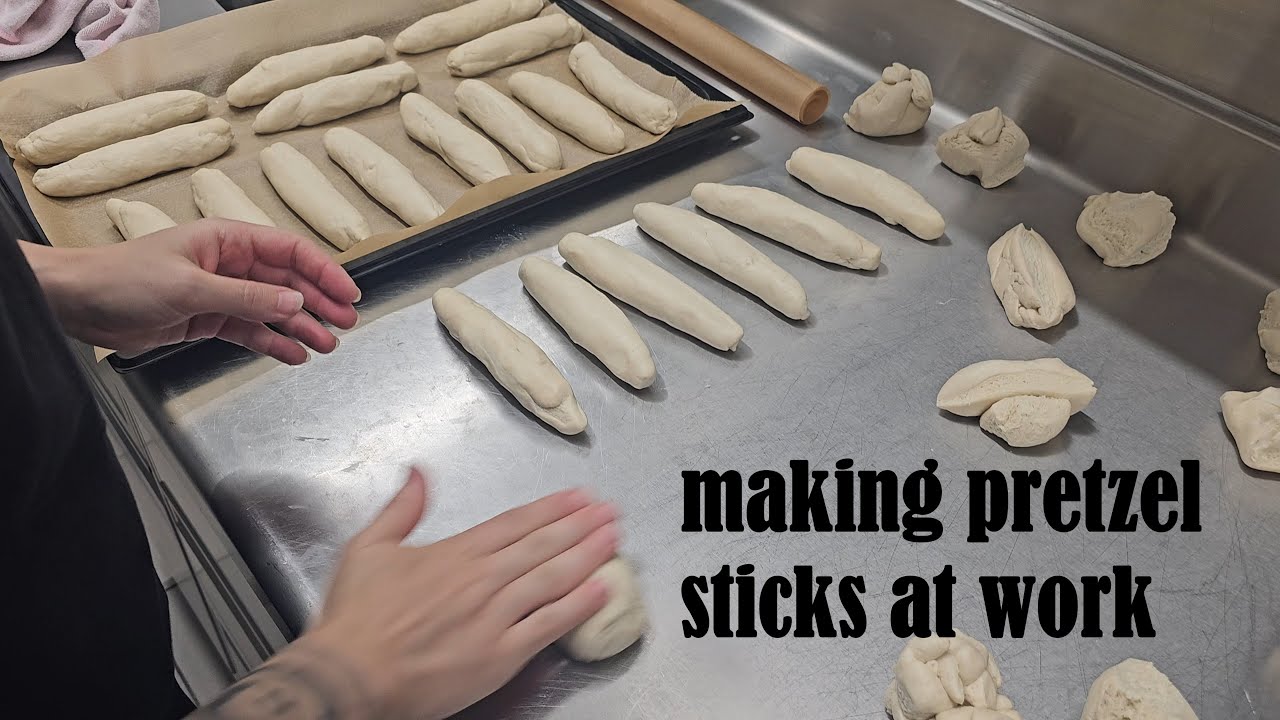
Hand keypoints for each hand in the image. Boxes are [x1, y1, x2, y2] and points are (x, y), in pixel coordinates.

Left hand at [24, 219, 359, 363]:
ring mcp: (220, 292)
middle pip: (287, 282)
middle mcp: (228, 264)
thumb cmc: (123, 278)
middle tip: (346, 323)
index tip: (348, 293)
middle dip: (319, 303)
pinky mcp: (207, 319)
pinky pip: (250, 331)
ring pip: (273, 310)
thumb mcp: (191, 287)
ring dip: (301, 327)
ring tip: (327, 345)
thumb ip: (247, 298)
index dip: (323, 271)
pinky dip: (272, 343)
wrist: (79, 303)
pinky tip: (294, 354)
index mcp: (227, 240)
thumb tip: (295, 304)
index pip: (289, 252)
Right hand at [190, 470, 618, 719]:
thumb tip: (418, 472)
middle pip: (543, 545)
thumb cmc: (354, 620)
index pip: (516, 522)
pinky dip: (578, 606)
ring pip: (553, 579)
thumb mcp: (368, 548)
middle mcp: (481, 579)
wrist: (348, 676)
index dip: (553, 508)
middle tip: (611, 512)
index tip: (580, 497)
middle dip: (582, 526)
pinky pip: (548, 626)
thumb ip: (401, 508)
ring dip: (588, 556)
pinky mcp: (498, 656)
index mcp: (455, 553)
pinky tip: (601, 591)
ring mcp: (493, 617)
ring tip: (615, 540)